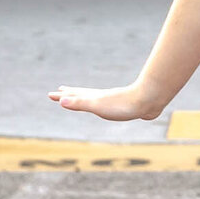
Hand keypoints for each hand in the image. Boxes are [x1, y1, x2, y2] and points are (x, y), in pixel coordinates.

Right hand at [49, 82, 167, 123]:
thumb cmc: (123, 105)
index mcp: (94, 98)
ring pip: (95, 99)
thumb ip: (80, 103)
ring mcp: (113, 101)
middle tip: (61, 91)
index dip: (62, 97)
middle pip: (82, 94)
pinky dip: (100, 105)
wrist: (149, 101)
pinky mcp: (124, 107)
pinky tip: (106, 107)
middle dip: (70, 94)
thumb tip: (62, 101)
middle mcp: (102, 97)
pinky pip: (107, 105)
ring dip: (85, 98)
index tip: (50, 94)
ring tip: (81, 98)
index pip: (74, 97)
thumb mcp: (97, 105)